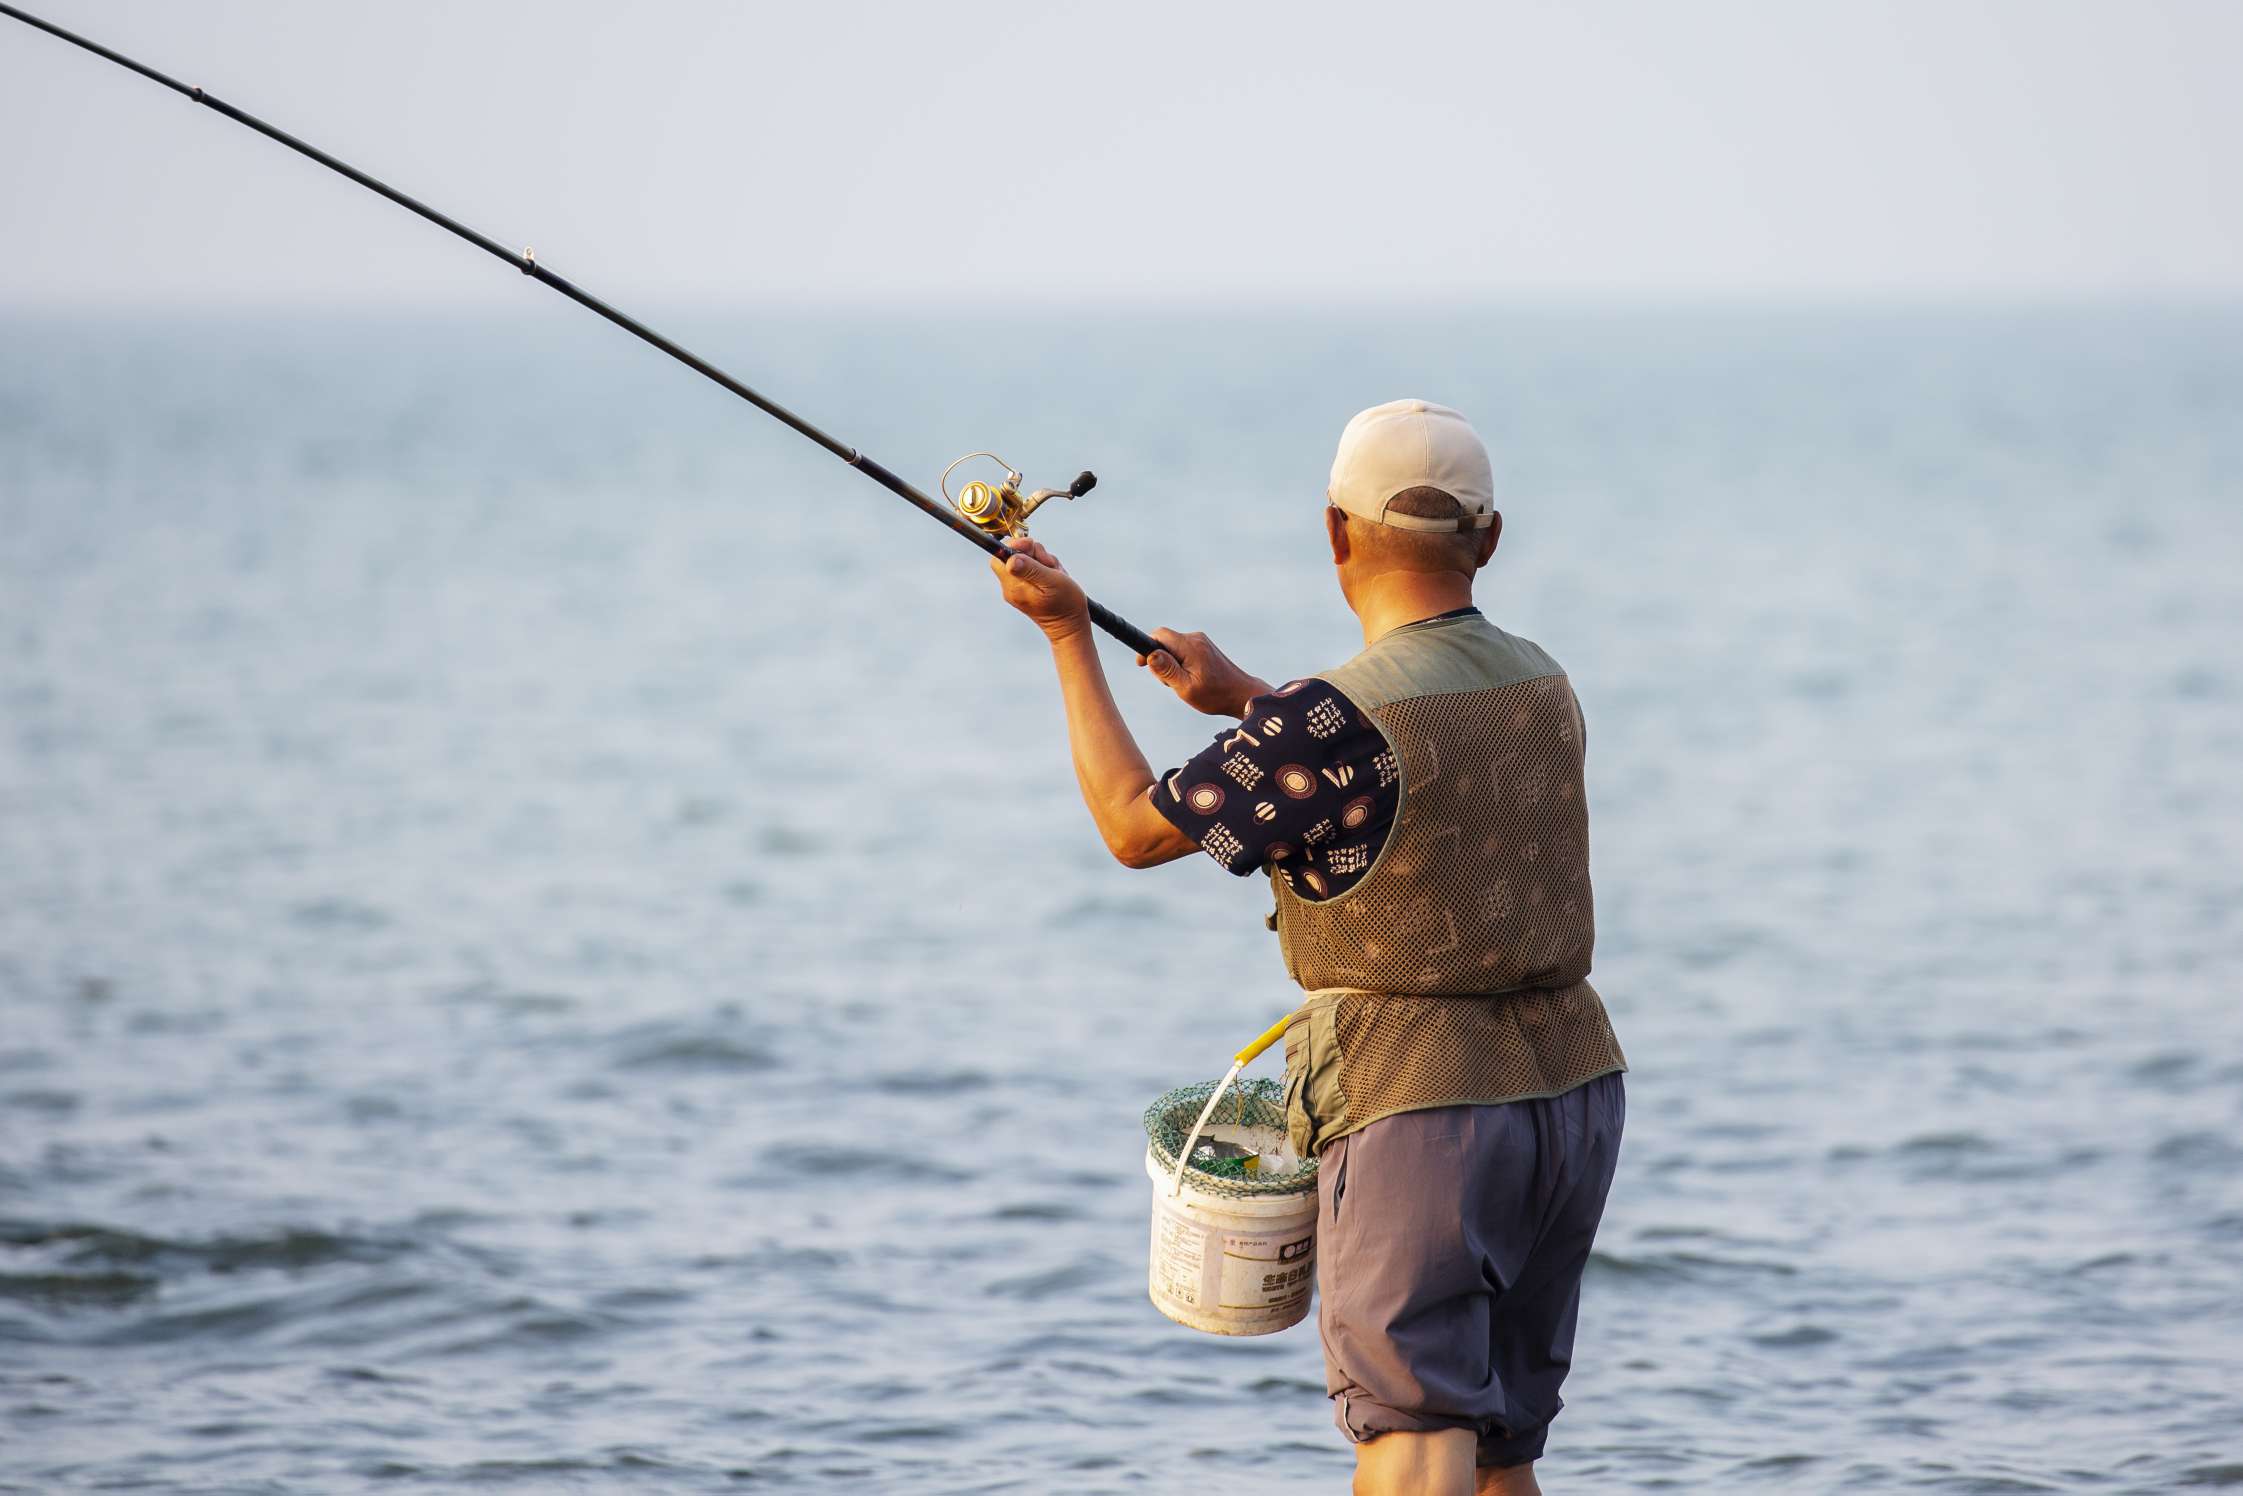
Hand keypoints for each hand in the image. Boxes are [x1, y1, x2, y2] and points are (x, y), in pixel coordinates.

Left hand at [990, 537, 1089, 639]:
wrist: (1071, 626)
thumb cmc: (1065, 604)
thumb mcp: (1051, 582)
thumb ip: (1030, 569)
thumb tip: (1011, 560)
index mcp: (1014, 586)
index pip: (999, 556)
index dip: (1014, 546)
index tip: (1031, 546)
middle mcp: (1012, 588)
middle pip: (1013, 555)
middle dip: (1033, 552)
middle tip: (1048, 563)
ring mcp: (1019, 589)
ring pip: (1026, 560)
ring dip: (1042, 560)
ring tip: (1055, 573)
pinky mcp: (1027, 589)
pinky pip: (1033, 569)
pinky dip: (1045, 568)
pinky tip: (1054, 577)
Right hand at [1136, 628, 1272, 717]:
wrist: (1241, 694)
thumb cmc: (1215, 695)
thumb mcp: (1186, 687)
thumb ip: (1167, 670)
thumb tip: (1150, 654)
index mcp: (1190, 646)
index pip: (1159, 634)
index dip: (1146, 647)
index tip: (1141, 664)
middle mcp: (1196, 638)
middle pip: (1165, 641)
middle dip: (1160, 660)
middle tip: (1170, 681)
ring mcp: (1201, 641)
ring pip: (1173, 646)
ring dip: (1171, 664)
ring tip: (1183, 682)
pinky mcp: (1204, 647)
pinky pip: (1183, 650)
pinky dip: (1180, 663)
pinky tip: (1190, 678)